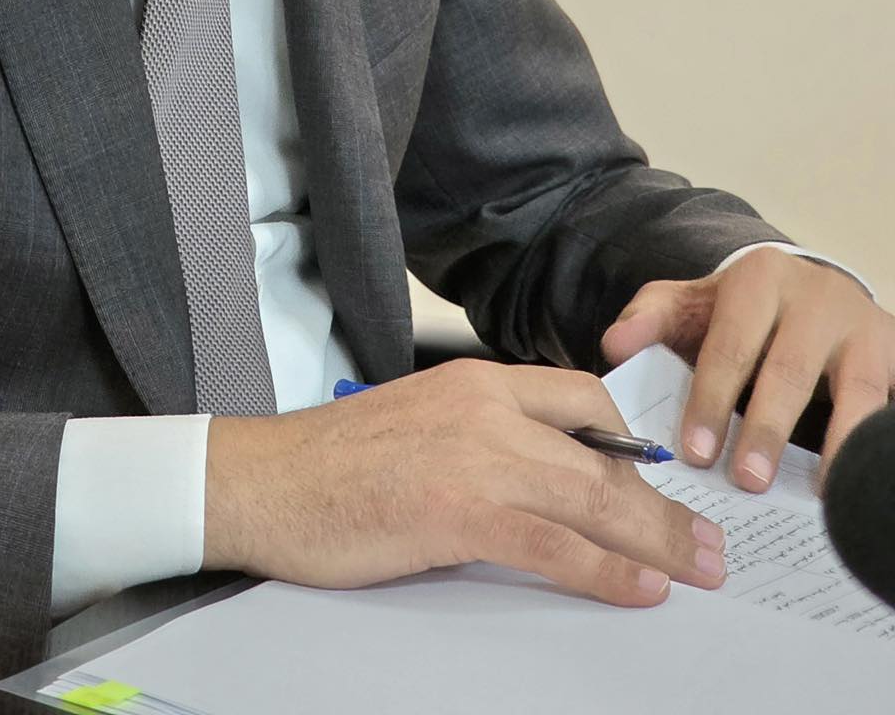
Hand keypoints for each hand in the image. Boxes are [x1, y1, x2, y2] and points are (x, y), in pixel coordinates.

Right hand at [203, 358, 727, 607]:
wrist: (261, 480)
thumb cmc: (328, 464)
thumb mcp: (417, 425)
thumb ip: (479, 439)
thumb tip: (540, 484)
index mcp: (472, 380)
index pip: (580, 396)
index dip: (633, 443)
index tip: (666, 480)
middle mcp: (483, 406)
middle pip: (603, 452)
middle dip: (666, 502)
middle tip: (710, 540)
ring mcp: (474, 456)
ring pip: (593, 497)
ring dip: (658, 540)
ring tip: (699, 570)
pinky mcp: (458, 510)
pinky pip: (555, 545)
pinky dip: (607, 572)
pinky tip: (640, 590)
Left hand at [600, 250, 894, 493]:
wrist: (816, 292)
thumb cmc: (745, 312)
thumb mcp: (694, 302)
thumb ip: (650, 319)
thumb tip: (614, 347)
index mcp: (760, 278)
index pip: (730, 345)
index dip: (712, 401)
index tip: (697, 453)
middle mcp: (817, 297)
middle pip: (789, 371)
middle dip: (767, 430)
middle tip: (747, 482)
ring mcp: (865, 328)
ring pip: (855, 393)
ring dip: (837, 447)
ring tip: (818, 497)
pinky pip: (886, 409)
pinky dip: (870, 446)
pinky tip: (857, 483)